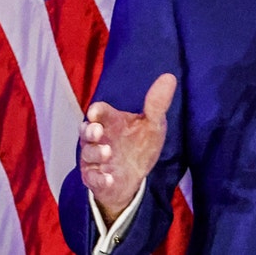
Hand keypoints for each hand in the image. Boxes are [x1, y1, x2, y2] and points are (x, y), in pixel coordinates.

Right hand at [80, 73, 176, 221]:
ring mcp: (94, 158)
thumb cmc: (140, 145)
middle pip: (86, 131)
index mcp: (111, 122)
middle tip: (97, 131)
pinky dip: (99, 178)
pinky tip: (108, 179)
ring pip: (88, 154)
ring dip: (96, 153)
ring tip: (107, 153)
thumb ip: (157, 104)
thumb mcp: (153, 125)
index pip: (100, 112)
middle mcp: (98, 138)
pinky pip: (92, 178)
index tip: (96, 112)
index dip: (97, 112)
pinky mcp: (94, 178)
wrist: (134, 177)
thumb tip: (169, 77)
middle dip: (89, 131)